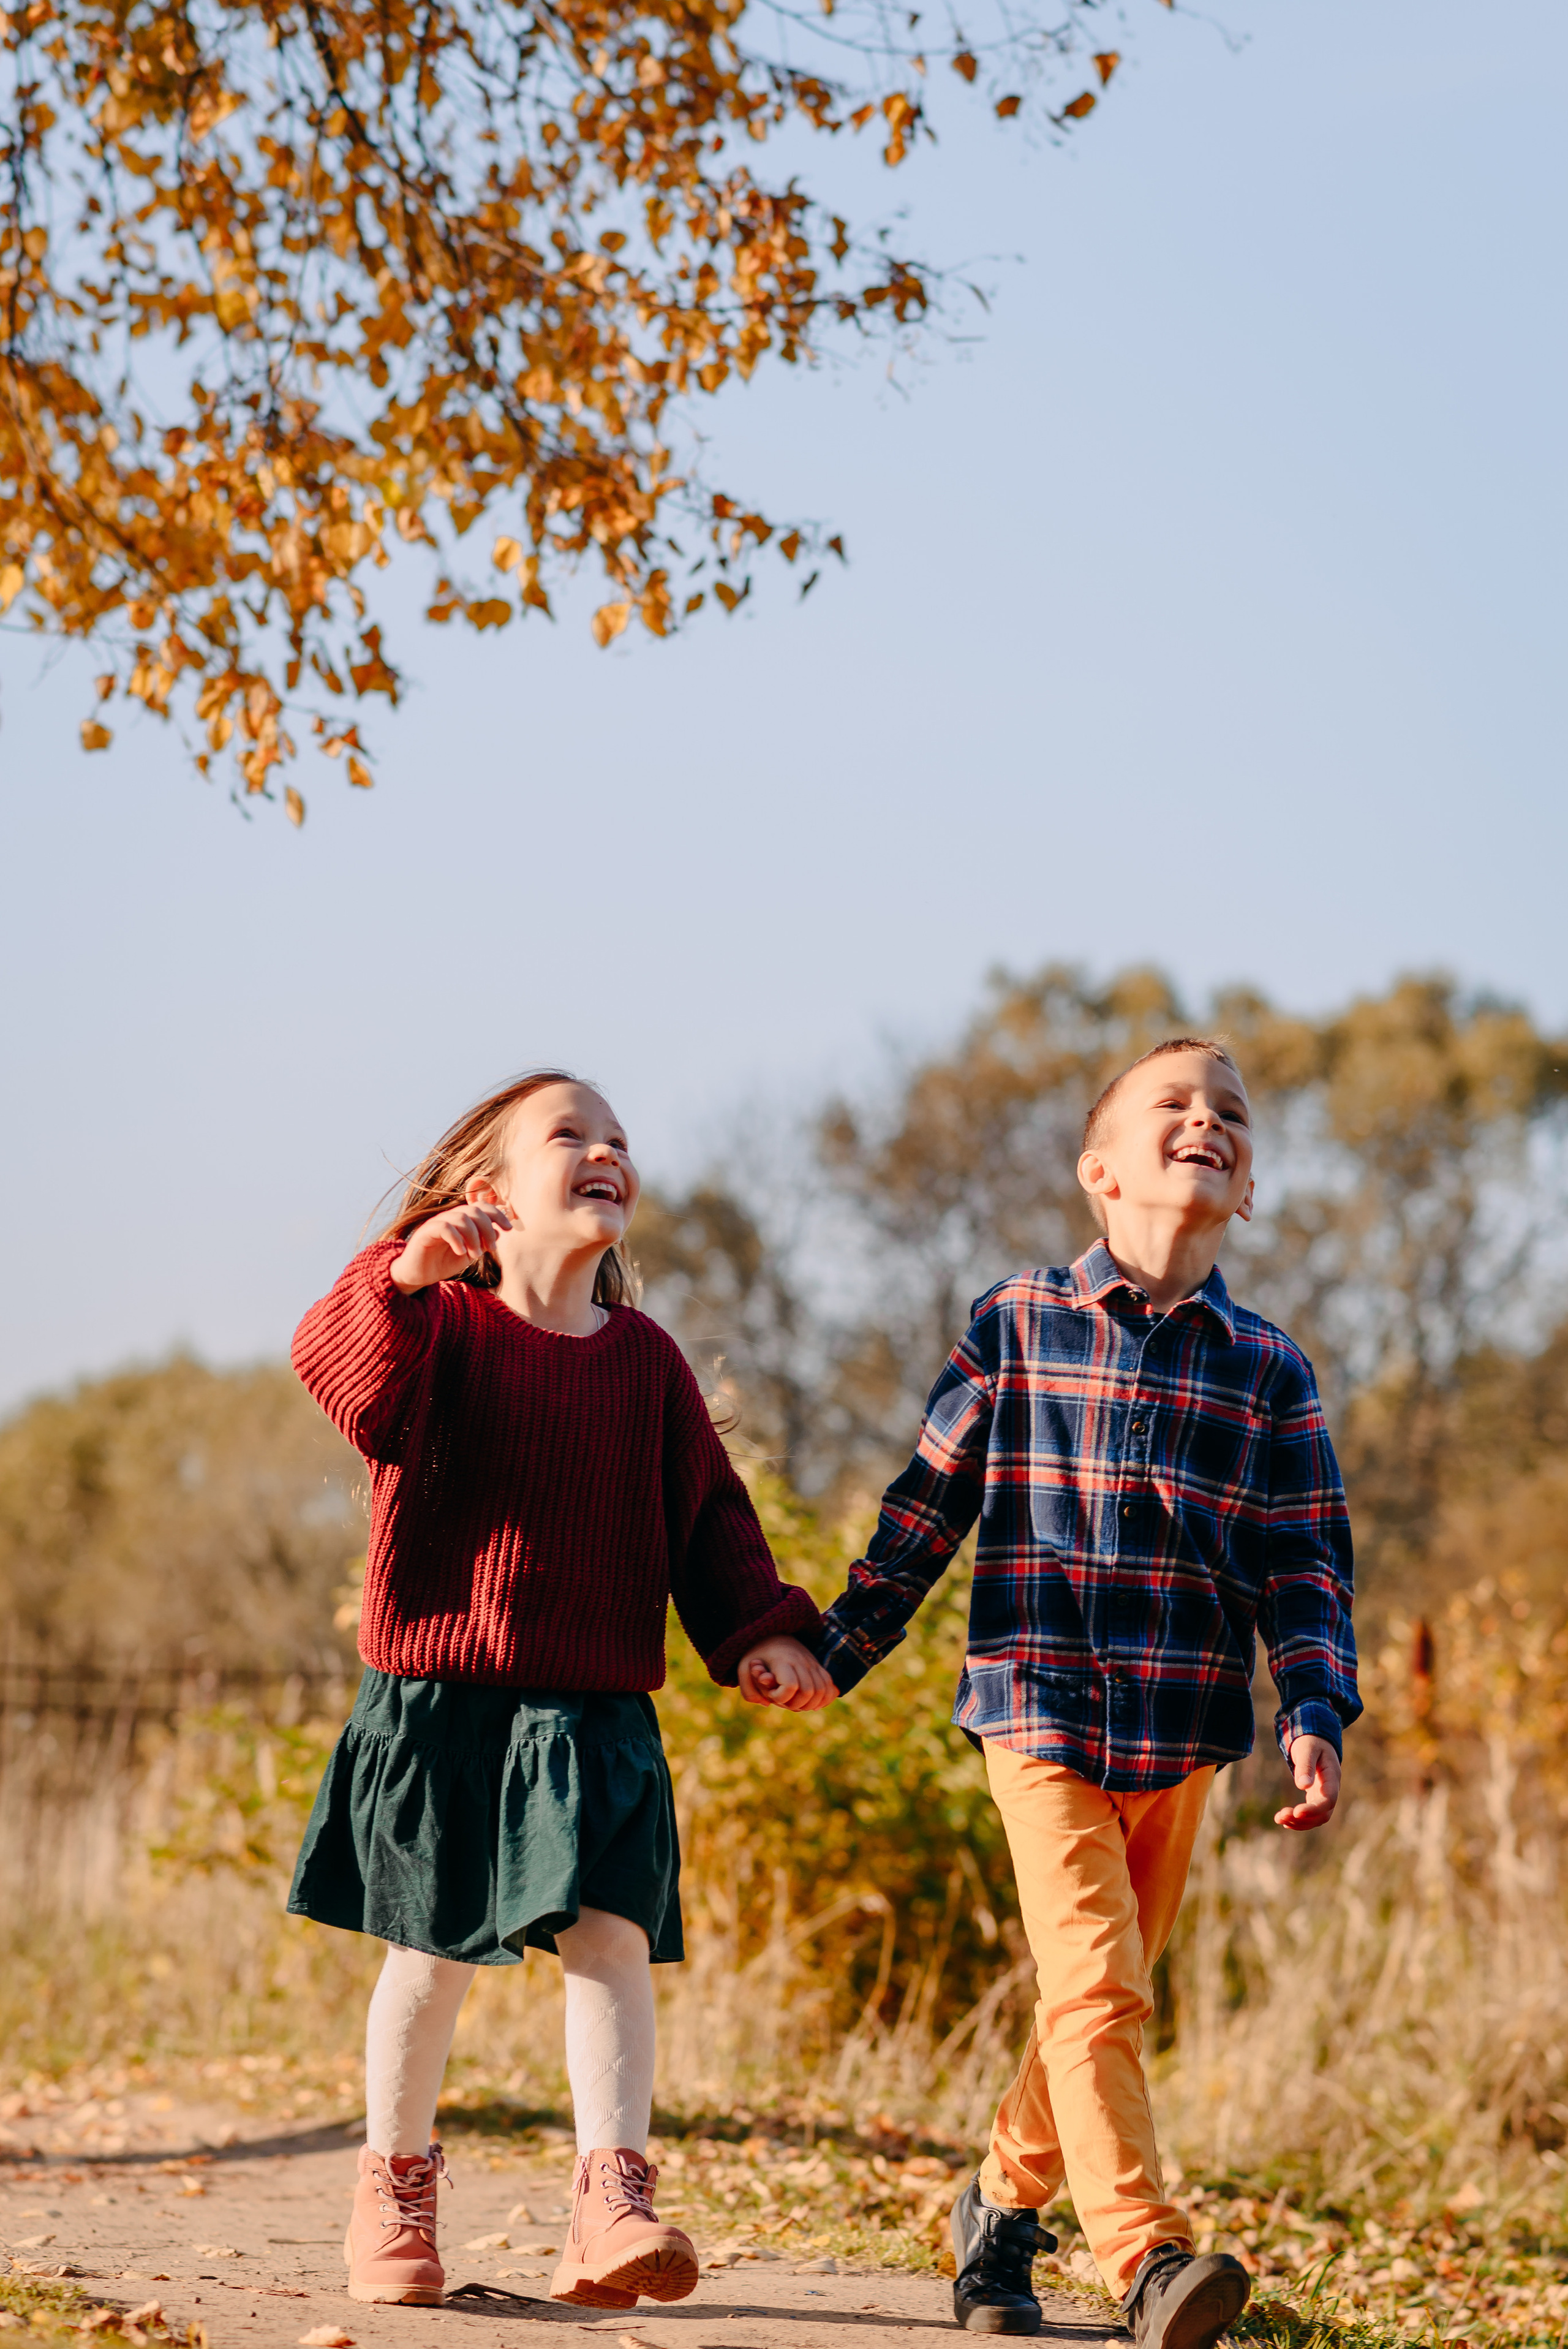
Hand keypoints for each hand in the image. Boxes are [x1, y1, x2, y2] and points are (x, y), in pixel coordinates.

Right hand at [390, 1202, 512, 1291]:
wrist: (417, 1275)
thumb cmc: (442, 1263)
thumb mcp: (468, 1254)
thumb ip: (482, 1243)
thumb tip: (498, 1231)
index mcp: (462, 1220)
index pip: (482, 1207)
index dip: (497, 1215)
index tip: (508, 1228)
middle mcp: (450, 1218)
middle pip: (474, 1211)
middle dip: (487, 1229)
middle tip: (491, 1249)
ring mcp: (437, 1223)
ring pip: (461, 1218)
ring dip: (474, 1237)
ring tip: (475, 1255)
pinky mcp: (425, 1232)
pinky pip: (444, 1227)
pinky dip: (457, 1239)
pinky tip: (461, 1252)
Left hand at [738, 1636, 837, 1711]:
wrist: (774, 1633)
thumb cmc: (757, 1654)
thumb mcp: (743, 1668)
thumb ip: (748, 1691)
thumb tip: (766, 1704)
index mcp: (782, 1660)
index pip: (791, 1686)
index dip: (781, 1697)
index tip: (771, 1693)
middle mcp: (801, 1661)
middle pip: (809, 1692)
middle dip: (795, 1704)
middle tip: (783, 1700)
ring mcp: (813, 1663)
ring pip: (822, 1691)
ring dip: (810, 1704)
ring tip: (795, 1702)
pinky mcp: (819, 1667)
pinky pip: (830, 1687)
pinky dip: (824, 1699)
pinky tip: (812, 1703)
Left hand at [1274, 1734, 1340, 1830]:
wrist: (1315, 1738)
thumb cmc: (1311, 1741)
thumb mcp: (1307, 1749)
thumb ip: (1306, 1765)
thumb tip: (1302, 1786)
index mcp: (1332, 1776)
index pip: (1328, 1800)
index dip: (1314, 1809)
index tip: (1296, 1812)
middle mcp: (1331, 1789)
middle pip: (1323, 1814)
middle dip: (1303, 1819)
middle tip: (1281, 1816)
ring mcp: (1324, 1794)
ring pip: (1317, 1818)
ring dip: (1299, 1822)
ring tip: (1279, 1819)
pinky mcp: (1315, 1796)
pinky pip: (1311, 1813)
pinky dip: (1298, 1819)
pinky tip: (1284, 1820)